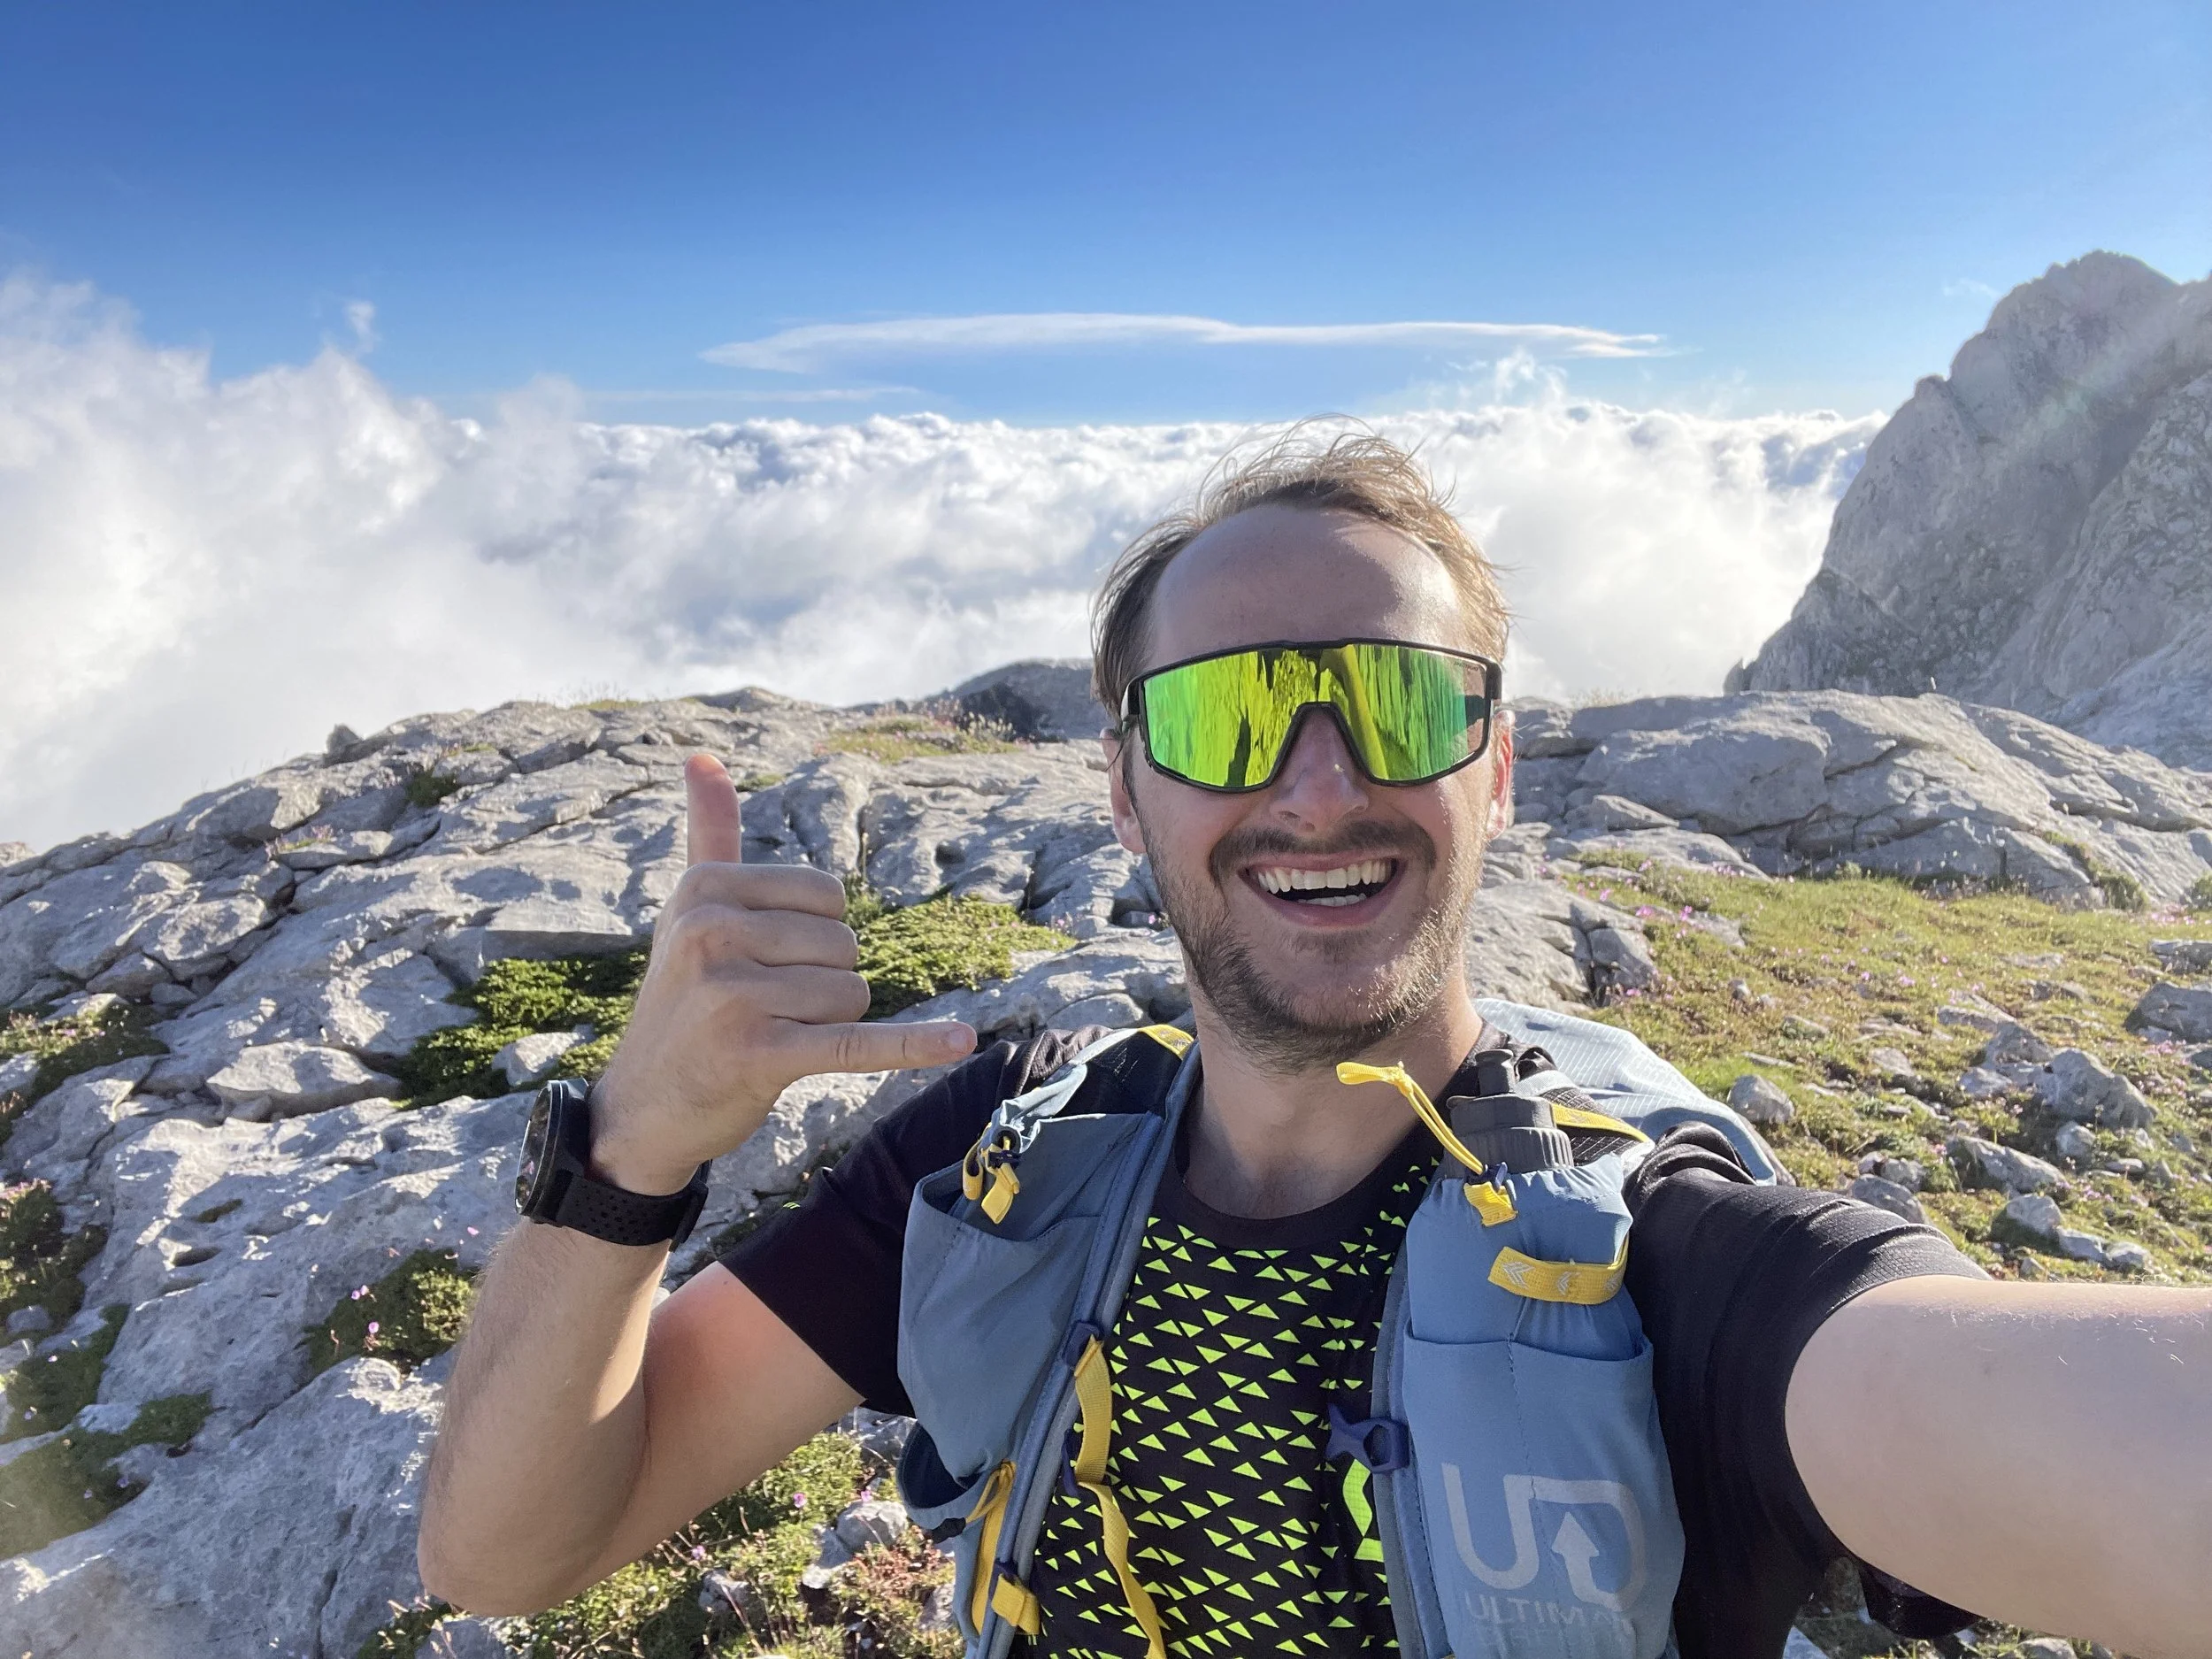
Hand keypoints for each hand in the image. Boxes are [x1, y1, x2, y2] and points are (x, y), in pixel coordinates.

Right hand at [589, 754, 976, 1193]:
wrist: (643, 1108)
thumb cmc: (682, 1001)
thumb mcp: (688, 911)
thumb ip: (709, 833)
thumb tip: (702, 754)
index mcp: (704, 890)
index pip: (827, 897)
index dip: (813, 938)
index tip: (758, 965)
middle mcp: (712, 935)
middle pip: (843, 947)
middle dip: (821, 986)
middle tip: (760, 1012)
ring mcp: (734, 996)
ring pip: (851, 996)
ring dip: (825, 1025)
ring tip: (767, 1038)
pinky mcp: (760, 1055)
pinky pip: (857, 1044)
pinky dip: (912, 1046)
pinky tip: (961, 1041)